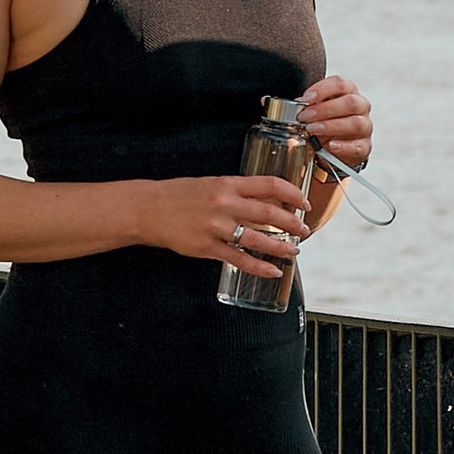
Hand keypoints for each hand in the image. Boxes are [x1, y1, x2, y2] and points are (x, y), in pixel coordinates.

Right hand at [148, 172, 311, 273]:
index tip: (304, 202)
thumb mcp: (211, 184)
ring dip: (281, 247)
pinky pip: (239, 259)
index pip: (270, 185)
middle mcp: (224, 203)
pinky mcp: (206, 247)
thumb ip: (236, 191)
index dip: (293, 194)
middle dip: (293, 223)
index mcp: (227, 183)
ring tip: (294, 251)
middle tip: (305, 230)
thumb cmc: (179, 195)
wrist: (148, 209)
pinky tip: (272, 270)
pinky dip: (259, 267)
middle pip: (269, 212)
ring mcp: (215, 227)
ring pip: (258, 238)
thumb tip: (265, 202)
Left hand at [297, 74, 372, 167]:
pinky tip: (331, 145)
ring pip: (355, 123)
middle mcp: (360, 107)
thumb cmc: (325, 123)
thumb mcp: (316, 111)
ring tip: (313, 130)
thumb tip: (298, 104)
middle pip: (350, 102)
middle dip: (325, 109)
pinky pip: (358, 146)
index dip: (323, 89)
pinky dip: (343, 147)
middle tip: (306, 116)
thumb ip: (309, 105)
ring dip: (331, 126)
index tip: (307, 98)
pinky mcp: (364, 147)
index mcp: (348, 92)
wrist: (332, 148)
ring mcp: (365, 127)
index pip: (341, 84)